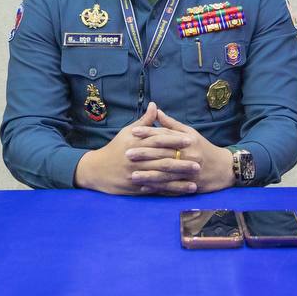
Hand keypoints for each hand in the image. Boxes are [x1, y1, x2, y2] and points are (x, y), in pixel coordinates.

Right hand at [73, 103, 198, 194]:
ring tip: (196, 176)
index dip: (174, 140)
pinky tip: (185, 189)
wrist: (97, 170)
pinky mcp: (137, 187)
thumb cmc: (115, 148)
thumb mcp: (127, 132)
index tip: (190, 140)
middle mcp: (137, 159)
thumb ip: (144, 121)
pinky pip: (158, 189)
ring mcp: (137, 174)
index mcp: (136, 143)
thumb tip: (154, 105)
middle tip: (199, 161)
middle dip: (181, 160)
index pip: (158, 140)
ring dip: (180, 177)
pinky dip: (172, 189)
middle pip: (162, 159)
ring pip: (162, 176)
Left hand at [127, 107, 236, 194]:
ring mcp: (189, 171)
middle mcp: (188, 155)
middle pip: (163, 154)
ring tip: (132, 175)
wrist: (224, 168)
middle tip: (127, 153)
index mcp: (187, 140)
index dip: (148, 133)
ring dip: (148, 175)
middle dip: (144, 154)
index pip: (165, 135)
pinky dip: (157, 188)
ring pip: (166, 173)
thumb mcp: (190, 132)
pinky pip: (171, 187)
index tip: (133, 132)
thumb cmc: (204, 147)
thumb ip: (171, 124)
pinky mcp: (189, 185)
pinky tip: (144, 188)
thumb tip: (156, 110)